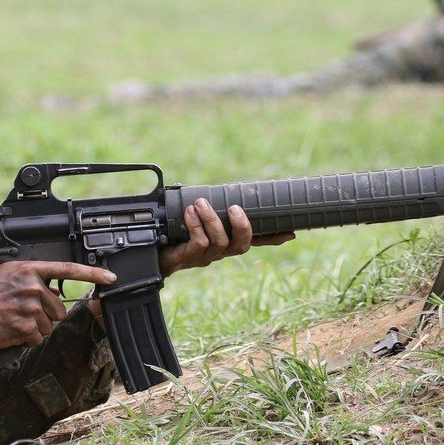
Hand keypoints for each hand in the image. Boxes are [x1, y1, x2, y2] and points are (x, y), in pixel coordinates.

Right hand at [0, 261, 116, 359]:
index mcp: (29, 270)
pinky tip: (12, 330)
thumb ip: (32, 279)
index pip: (68, 270)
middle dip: (45, 314)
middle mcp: (33, 287)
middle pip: (59, 308)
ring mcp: (30, 307)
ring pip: (49, 325)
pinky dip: (26, 339)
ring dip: (35, 327)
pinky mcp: (26, 327)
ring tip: (14, 320)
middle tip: (22, 312)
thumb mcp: (7, 276)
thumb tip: (54, 291)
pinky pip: (37, 338)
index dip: (93, 274)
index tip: (111, 278)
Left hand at [158, 199, 293, 276]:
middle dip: (242, 225)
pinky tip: (189, 212)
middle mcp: (220, 251)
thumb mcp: (194, 217)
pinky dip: (196, 225)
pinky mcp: (189, 257)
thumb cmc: (173, 231)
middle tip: (233, 207)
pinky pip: (199, 243)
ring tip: (200, 203)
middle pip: (242, 245)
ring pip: (220, 242)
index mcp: (226, 241)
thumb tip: (214, 186)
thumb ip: (208, 206)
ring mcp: (205, 257)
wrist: (151, 252)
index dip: (273, 238)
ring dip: (211, 219)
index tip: (292, 232)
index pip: (254, 241)